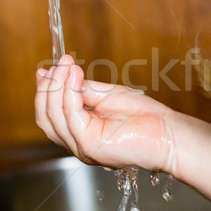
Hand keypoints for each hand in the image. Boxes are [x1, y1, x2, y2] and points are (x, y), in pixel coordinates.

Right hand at [35, 54, 176, 172]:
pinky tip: (75, 77)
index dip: (44, 91)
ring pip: (53, 117)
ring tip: (67, 66)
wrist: (166, 133)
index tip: (45, 69)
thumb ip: (81, 89)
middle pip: (46, 117)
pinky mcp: (89, 145)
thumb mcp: (106, 96)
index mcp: (79, 133)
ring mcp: (81, 147)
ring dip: (57, 86)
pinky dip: (69, 93)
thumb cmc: (144, 117)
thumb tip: (59, 75)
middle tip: (60, 64)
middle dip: (48, 87)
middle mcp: (77, 143)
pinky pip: (71, 116)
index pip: (49, 115)